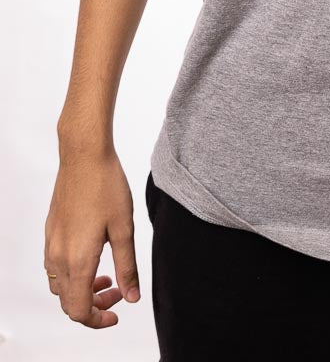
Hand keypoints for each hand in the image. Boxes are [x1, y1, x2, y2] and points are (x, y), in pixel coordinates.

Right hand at [44, 148, 140, 327]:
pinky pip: (55, 268)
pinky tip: (93, 256)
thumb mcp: (124, 228)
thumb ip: (127, 266)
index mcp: (78, 260)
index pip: (80, 310)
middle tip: (118, 291)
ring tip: (109, 275)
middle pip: (68, 302)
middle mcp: (58, 257)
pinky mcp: (51, 232)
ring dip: (82, 290)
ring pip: (60, 286)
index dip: (98, 319)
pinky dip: (73, 274)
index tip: (118, 312)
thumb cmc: (106, 186)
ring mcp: (51, 244)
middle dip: (93, 306)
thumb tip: (133, 296)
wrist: (84, 156)